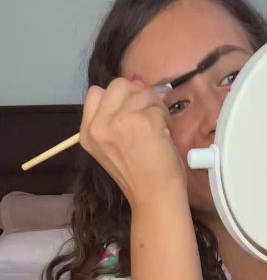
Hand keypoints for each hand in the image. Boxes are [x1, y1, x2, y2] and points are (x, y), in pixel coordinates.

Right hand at [80, 77, 186, 208]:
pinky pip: (158, 105)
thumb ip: (116, 117)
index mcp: (88, 133)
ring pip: (141, 91)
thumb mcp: (112, 146)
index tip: (131, 112)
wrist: (154, 196)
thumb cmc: (139, 176)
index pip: (96, 93)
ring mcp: (119, 121)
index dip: (118, 98)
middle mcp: (99, 125)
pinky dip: (165, 117)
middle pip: (118, 85)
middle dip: (137, 97)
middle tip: (147, 119)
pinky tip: (164, 136)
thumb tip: (135, 82)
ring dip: (154, 107)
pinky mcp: (142, 120)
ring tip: (158, 130)